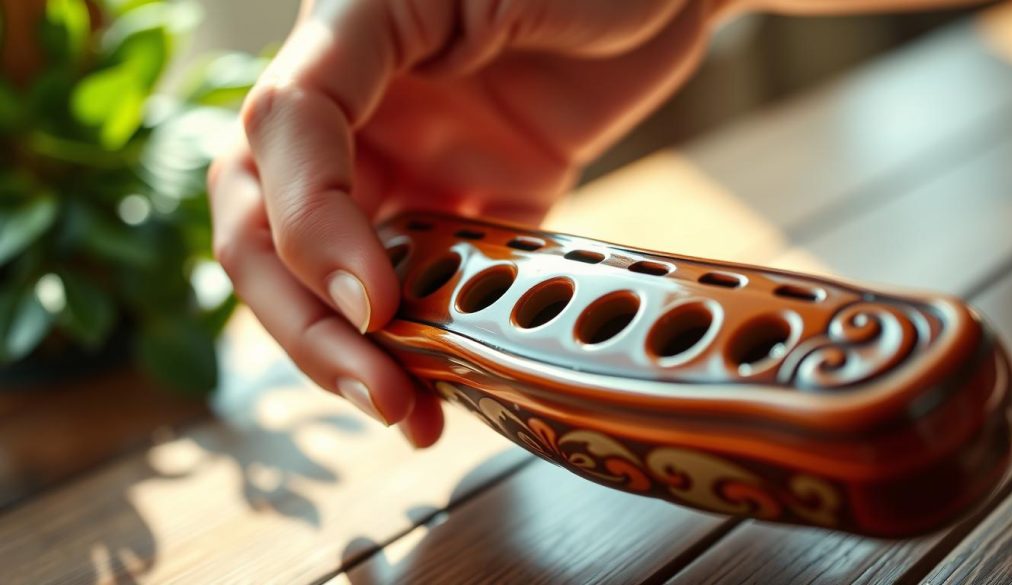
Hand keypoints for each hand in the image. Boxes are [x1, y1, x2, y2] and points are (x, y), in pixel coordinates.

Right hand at [209, 0, 720, 445]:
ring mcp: (414, 164)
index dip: (311, 226)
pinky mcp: (472, 207)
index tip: (374, 303)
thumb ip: (406, 62)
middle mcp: (362, 111)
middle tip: (377, 394)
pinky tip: (450, 386)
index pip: (281, 132)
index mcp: (347, 36)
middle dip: (306, 321)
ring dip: (356, 352)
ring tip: (408, 416)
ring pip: (334, 272)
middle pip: (269, 225)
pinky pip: (429, 284)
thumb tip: (364, 191)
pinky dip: (428, 341)